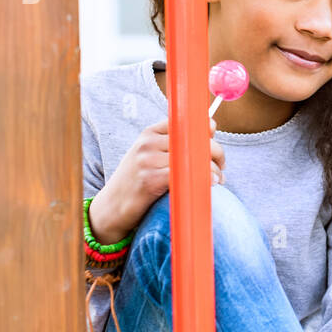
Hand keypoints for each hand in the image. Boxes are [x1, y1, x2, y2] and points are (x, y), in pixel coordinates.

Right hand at [89, 117, 225, 243]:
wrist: (110, 208)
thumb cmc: (136, 182)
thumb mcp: (150, 156)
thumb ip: (175, 143)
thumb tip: (211, 125)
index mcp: (149, 133)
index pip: (186, 123)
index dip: (206, 134)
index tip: (214, 149)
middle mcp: (147, 143)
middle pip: (193, 138)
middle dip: (215, 152)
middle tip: (221, 167)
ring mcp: (147, 160)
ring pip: (192, 156)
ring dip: (212, 168)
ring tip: (218, 179)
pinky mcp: (149, 180)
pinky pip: (185, 173)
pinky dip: (202, 178)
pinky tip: (210, 184)